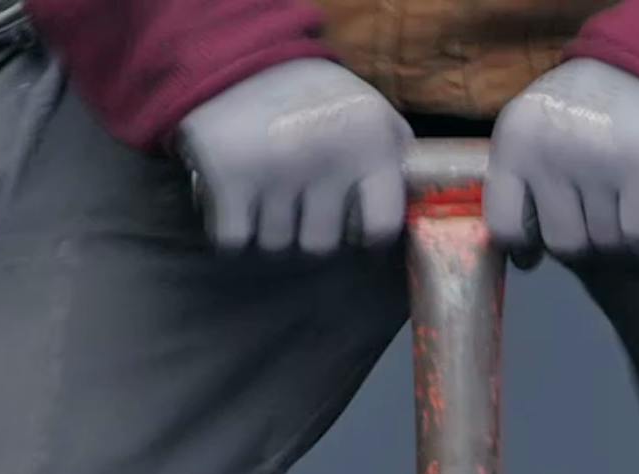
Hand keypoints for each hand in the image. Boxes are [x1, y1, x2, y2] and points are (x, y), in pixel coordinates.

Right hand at [178, 60, 411, 255]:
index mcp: (368, 142)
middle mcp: (326, 159)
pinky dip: (235, 231)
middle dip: (308, 230)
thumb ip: (392, 154)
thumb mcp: (370, 112)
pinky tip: (241, 204)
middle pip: (319, 245)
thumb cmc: (316, 97)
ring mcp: (276, 172)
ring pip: (275, 245)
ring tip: (269, 197)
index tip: (354, 231)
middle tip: (301, 204)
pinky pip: (235, 240)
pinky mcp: (231, 181)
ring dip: (270, 229)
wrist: (246, 62)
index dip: (367, 237)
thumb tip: (407, 199)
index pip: (381, 225)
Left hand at [486, 59, 638, 256]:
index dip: (525, 243)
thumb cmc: (592, 101)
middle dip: (583, 234)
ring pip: (603, 240)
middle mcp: (549, 152)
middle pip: (562, 241)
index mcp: (515, 141)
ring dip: (619, 230)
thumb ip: (524, 178)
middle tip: (599, 207)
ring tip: (628, 196)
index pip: (504, 225)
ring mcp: (596, 159)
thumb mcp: (539, 126)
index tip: (538, 246)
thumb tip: (527, 257)